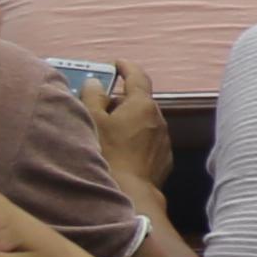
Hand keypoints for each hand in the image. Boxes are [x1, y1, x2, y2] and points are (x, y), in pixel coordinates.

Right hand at [86, 64, 170, 200]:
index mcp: (142, 104)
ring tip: (108, 133)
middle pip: (138, 101)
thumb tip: (95, 83)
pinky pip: (148, 140)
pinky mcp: (164, 157)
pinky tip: (121, 151)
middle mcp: (158, 118)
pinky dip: (136, 139)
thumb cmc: (109, 153)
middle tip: (100, 108)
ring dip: (128, 122)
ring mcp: (163, 138)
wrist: (131, 192)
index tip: (117, 64)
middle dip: (120, 101)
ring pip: (144, 122)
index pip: (137, 76)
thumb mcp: (93, 121)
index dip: (126, 67)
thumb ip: (93, 96)